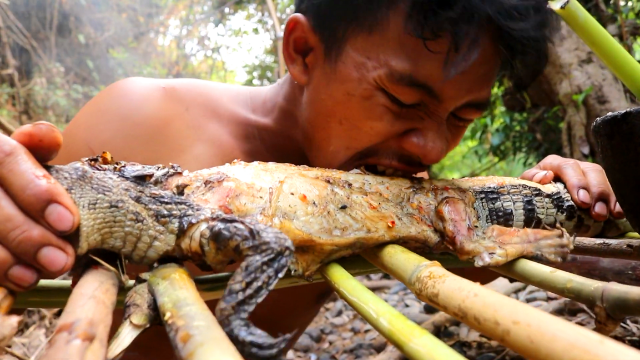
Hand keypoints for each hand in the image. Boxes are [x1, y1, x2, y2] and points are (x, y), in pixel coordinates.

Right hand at [0, 122, 77, 291]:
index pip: (7, 160)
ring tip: (38, 275)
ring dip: (6, 260)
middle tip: (61, 260)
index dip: (38, 192)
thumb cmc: (13, 175)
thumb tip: (49, 137)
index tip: (69, 222)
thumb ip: (38, 146)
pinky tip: (17, 281)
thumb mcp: (23, 153)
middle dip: (28, 236)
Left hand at [520, 155, 623, 221]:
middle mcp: (574, 166)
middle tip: (598, 213)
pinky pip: (610, 189)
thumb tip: (544, 176)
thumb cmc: (530, 191)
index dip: (577, 182)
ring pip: (603, 178)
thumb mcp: (526, 185)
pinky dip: (615, 200)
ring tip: (611, 214)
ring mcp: (587, 174)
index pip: (568, 167)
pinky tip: (618, 213)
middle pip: (591, 171)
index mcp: (554, 163)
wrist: (536, 197)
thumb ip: (531, 179)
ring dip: (608, 197)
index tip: (583, 201)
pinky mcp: (596, 184)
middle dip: (597, 192)